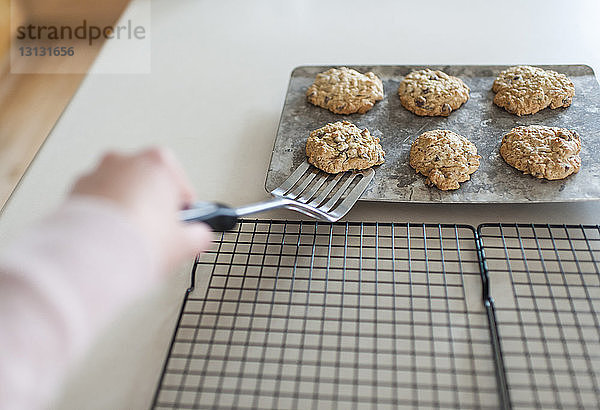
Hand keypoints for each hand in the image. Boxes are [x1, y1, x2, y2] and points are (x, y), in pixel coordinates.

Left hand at [71, 147, 212, 272]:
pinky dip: (104, 216)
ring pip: (118, 189)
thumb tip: (199, 237)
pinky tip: (111, 238)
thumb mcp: (184, 243)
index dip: (182, 205)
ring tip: (132, 237)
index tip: (183, 221)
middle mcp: (124, 161)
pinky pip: (96, 202)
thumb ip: (198, 235)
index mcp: (156, 162)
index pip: (177, 182)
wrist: (93, 256)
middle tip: (157, 230)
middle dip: (152, 203)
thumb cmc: (136, 240)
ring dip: (126, 208)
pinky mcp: (73, 192)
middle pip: (146, 181)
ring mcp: (96, 174)